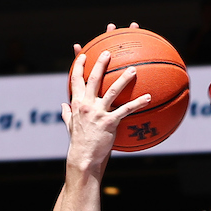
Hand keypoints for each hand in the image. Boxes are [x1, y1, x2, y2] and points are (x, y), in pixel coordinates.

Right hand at [62, 50, 151, 169]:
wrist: (84, 158)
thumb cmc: (79, 142)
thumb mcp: (70, 126)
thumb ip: (67, 114)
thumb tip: (62, 106)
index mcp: (77, 103)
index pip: (75, 79)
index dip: (79, 65)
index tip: (83, 53)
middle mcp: (87, 105)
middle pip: (93, 79)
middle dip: (100, 64)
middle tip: (108, 52)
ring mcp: (98, 113)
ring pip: (112, 91)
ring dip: (123, 79)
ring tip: (133, 69)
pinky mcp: (109, 122)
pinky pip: (126, 110)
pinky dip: (138, 103)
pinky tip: (148, 98)